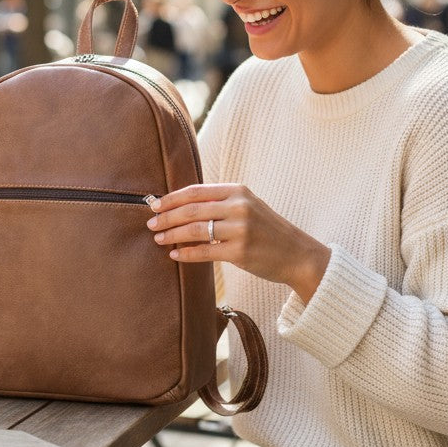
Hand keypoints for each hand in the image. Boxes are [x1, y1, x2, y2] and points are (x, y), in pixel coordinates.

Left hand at [147, 183, 329, 303]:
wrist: (297, 254)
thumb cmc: (267, 230)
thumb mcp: (248, 206)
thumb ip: (220, 203)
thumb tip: (181, 206)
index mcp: (238, 191)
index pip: (196, 191)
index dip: (171, 198)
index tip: (154, 205)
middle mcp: (239, 207)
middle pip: (191, 210)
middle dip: (166, 217)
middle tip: (150, 224)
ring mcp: (240, 229)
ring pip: (195, 230)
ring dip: (172, 235)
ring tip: (158, 239)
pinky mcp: (240, 252)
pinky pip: (204, 252)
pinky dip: (186, 253)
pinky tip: (175, 255)